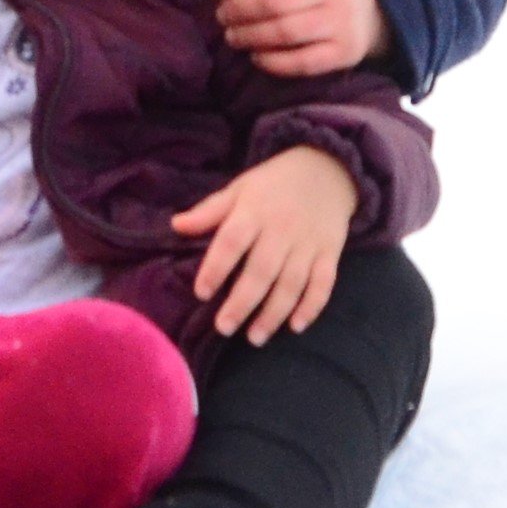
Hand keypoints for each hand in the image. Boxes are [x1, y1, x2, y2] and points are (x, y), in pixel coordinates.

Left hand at [173, 146, 357, 344]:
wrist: (328, 169)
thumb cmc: (273, 185)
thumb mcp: (239, 189)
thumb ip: (210, 211)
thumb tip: (176, 225)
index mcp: (254, 211)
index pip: (232, 241)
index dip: (215, 268)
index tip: (201, 293)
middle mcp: (282, 229)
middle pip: (262, 270)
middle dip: (242, 302)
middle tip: (223, 328)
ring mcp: (308, 242)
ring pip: (292, 283)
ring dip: (274, 313)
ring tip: (254, 338)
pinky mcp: (330, 252)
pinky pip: (323, 283)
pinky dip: (312, 306)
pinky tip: (296, 327)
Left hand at [213, 0, 389, 76]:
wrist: (374, 3)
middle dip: (237, 9)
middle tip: (222, 16)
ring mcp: (341, 20)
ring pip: (284, 31)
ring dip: (248, 36)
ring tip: (233, 36)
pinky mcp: (344, 52)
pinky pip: (302, 62)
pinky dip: (272, 62)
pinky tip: (257, 56)